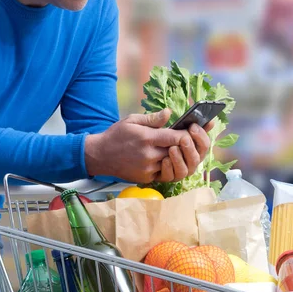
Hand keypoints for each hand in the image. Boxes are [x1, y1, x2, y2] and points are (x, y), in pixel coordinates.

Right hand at [85, 109, 207, 182]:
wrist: (99, 155)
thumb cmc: (116, 135)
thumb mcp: (132, 120)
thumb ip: (153, 119)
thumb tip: (169, 113)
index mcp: (146, 138)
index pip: (175, 137)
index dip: (186, 134)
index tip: (192, 130)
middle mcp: (149, 155)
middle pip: (177, 151)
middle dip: (185, 146)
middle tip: (190, 140)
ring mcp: (148, 169)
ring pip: (172, 163)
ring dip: (177, 157)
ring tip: (180, 149)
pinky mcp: (146, 178)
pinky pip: (164, 173)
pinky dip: (168, 166)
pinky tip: (167, 158)